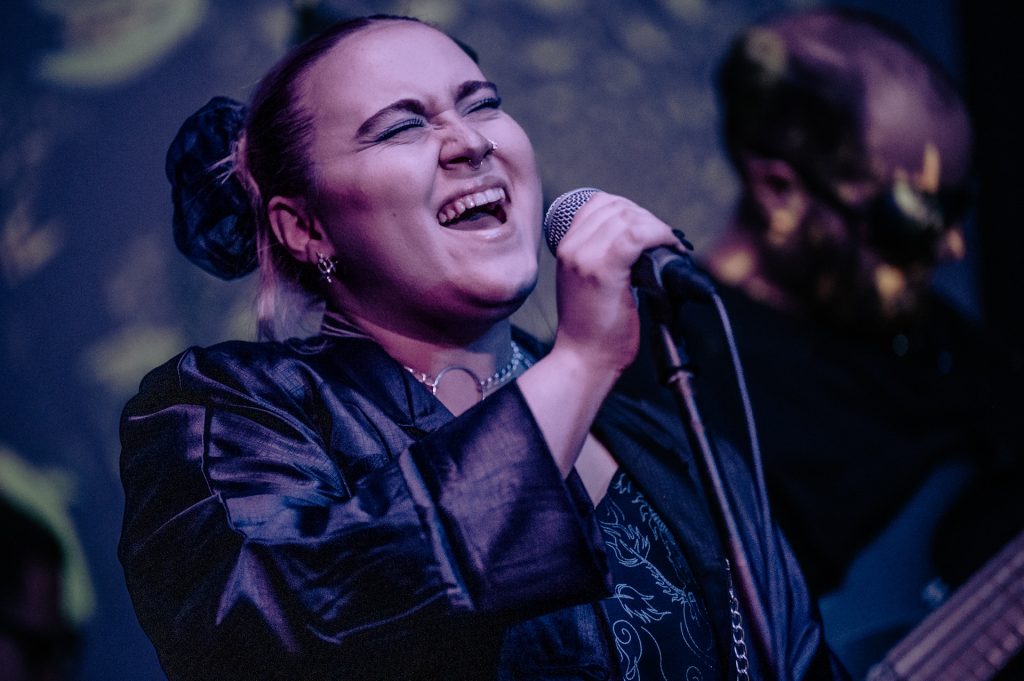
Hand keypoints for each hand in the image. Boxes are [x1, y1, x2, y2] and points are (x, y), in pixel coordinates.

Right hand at [550, 191, 679, 373]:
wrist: (583, 359)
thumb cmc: (593, 329)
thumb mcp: (589, 283)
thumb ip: (603, 257)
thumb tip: (642, 239)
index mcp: (566, 248)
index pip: (598, 204)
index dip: (630, 210)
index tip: (649, 230)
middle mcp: (572, 248)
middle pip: (616, 207)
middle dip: (647, 218)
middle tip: (665, 241)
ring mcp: (585, 257)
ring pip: (628, 218)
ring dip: (657, 228)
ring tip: (670, 246)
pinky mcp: (603, 270)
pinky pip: (637, 235)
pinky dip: (660, 236)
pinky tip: (671, 250)